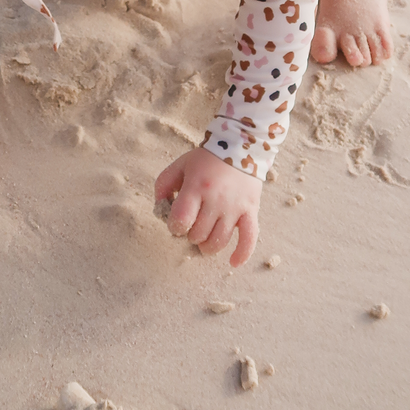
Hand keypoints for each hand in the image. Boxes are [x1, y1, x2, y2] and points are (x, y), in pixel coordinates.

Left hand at [155, 148, 261, 266]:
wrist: (240, 147)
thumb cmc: (205, 160)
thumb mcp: (179, 165)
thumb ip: (163, 185)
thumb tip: (159, 208)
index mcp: (196, 187)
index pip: (180, 220)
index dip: (175, 227)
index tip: (177, 223)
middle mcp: (216, 199)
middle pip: (198, 234)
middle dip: (190, 235)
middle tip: (192, 226)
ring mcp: (235, 207)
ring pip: (218, 241)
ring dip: (207, 246)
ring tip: (204, 240)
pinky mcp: (251, 211)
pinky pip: (249, 238)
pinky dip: (242, 254)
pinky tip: (233, 263)